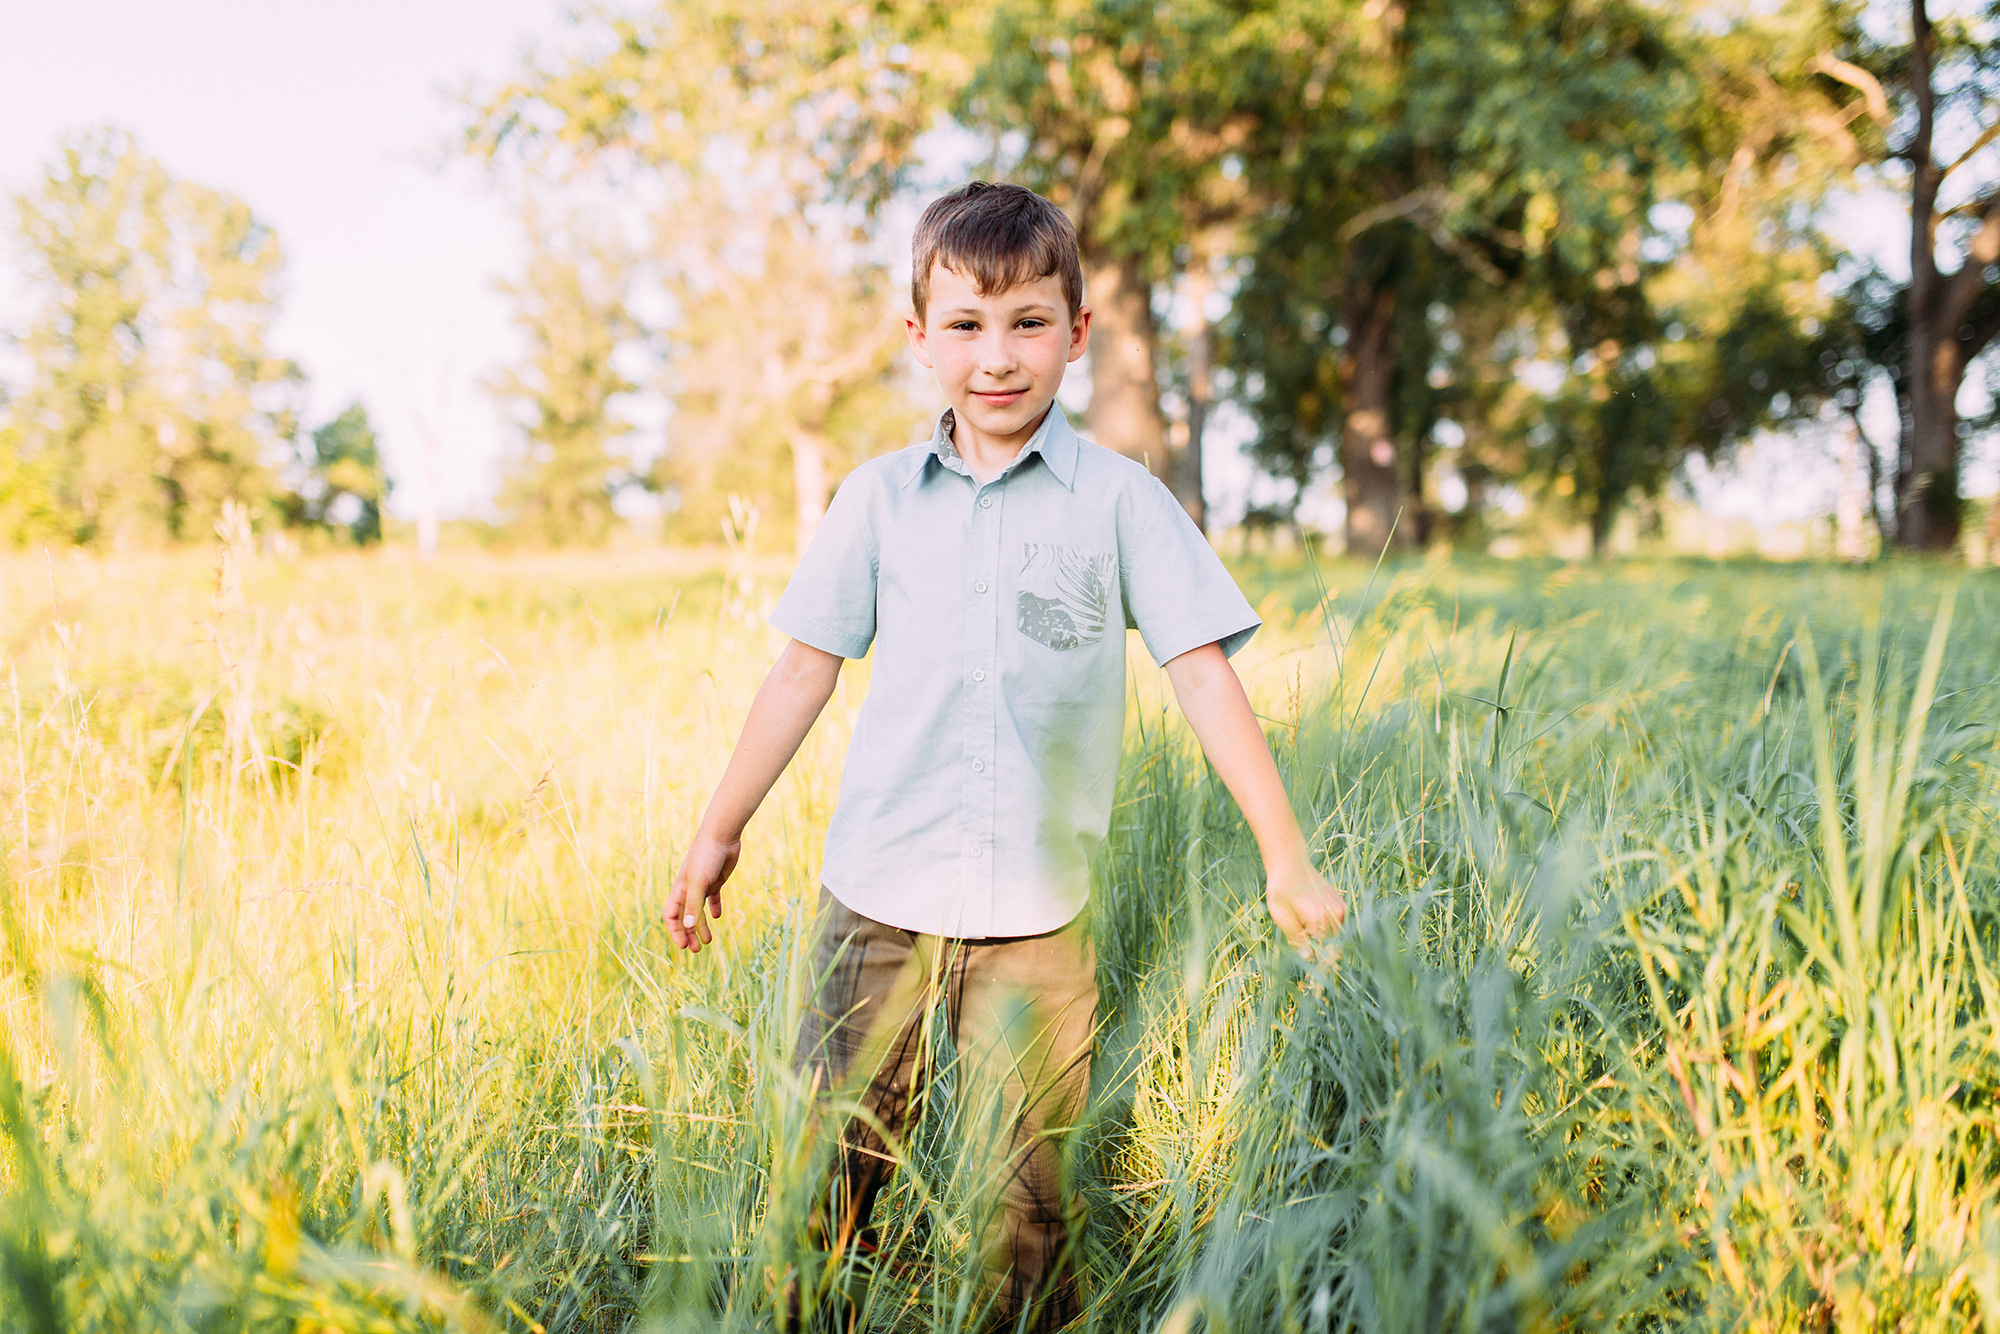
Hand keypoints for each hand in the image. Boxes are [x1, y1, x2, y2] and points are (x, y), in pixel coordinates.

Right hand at [665, 831, 739, 953]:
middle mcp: (689, 889)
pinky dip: (714, 908)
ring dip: (701, 926)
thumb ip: (694, 904)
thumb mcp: (699, 882)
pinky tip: (718, 917)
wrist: (722, 836)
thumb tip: (688, 927)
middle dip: (689, 934)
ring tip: (708, 942)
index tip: (684, 946)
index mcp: (680, 890)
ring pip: (699, 911)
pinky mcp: (716, 880)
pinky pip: (713, 898)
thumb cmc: (706, 857)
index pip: (672, 916)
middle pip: (686, 917)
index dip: (675, 932)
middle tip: (697, 950)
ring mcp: (703, 885)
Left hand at [1266, 861, 1345, 948]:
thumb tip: (1309, 957)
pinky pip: (1336, 922)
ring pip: (1334, 933)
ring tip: (1304, 914)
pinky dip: (1325, 921)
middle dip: (1316, 939)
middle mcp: (1336, 913)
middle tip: (1300, 921)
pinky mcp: (1341, 903)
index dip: (1311, 948)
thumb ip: (1296, 938)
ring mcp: (1341, 907)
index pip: (1322, 948)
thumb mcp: (1281, 916)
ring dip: (1321, 930)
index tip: (1302, 941)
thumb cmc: (1281, 890)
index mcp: (1321, 918)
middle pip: (1330, 941)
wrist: (1290, 865)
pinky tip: (1311, 910)